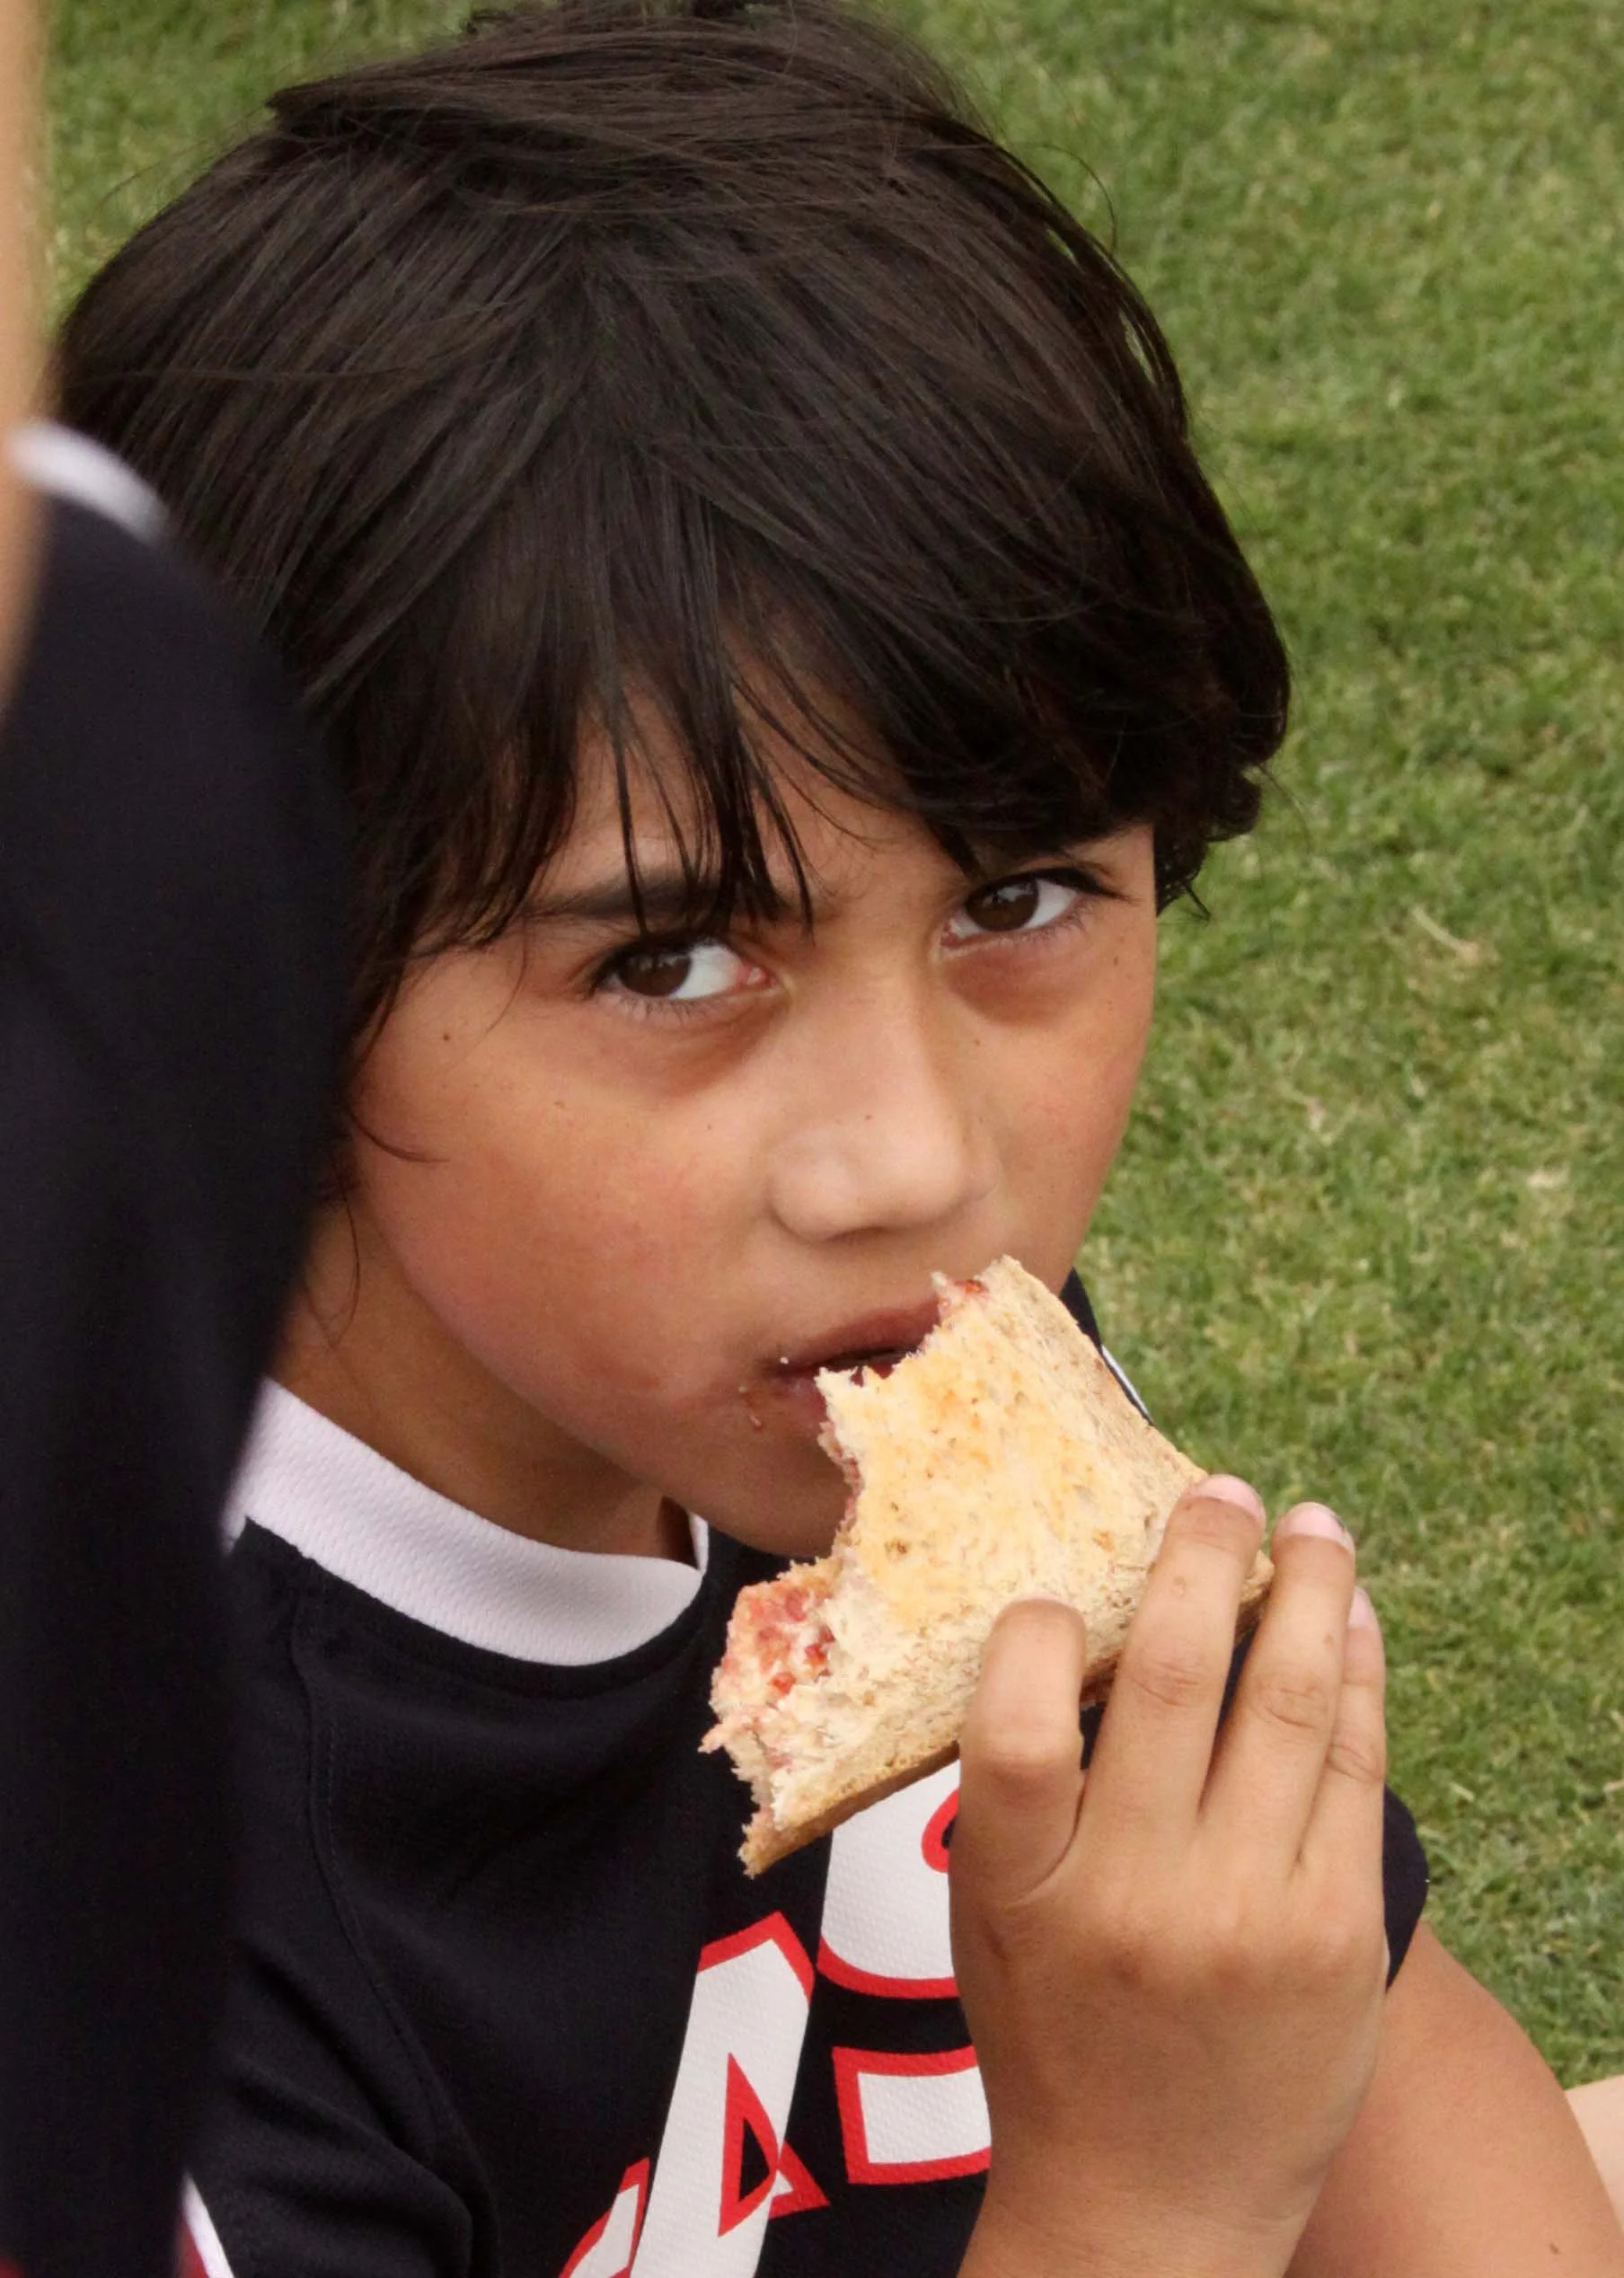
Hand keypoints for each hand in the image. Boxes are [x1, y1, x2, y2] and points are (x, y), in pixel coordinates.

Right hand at [952, 1478, 1387, 2277]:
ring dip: (1306, 1590)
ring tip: (1312, 1526)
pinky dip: (1355, 1676)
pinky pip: (1354, 1767)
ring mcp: (1250, 1912)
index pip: (1014, 1717)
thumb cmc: (1055, 2039)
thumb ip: (1023, 1792)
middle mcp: (1136, 1893)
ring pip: (1285, 1701)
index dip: (1036, 1622)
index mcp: (1023, 1888)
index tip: (1056, 1583)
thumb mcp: (992, 1918)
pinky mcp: (1340, 1931)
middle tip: (1218, 1492)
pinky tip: (1352, 1622)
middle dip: (1201, 1555)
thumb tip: (1078, 1624)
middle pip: (1169, 1676)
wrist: (1152, 2207)